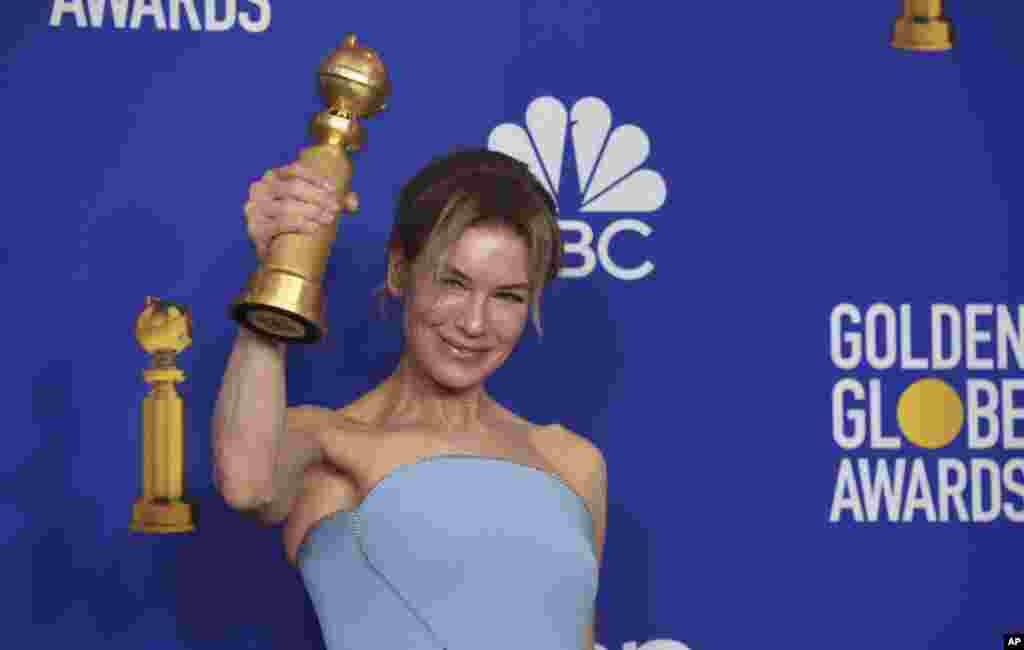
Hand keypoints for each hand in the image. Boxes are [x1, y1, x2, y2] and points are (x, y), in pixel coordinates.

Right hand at [243, 160, 359, 260]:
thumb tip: (353, 203)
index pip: (295, 170)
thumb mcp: (313, 206)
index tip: (334, 191)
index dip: (316, 179)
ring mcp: (255, 209)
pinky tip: (313, 228)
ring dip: (311, 211)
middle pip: (292, 188)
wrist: (275, 252)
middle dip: (318, 197)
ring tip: (327, 219)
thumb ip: (334, 201)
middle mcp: (260, 189)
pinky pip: (278, 225)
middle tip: (335, 208)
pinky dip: (298, 225)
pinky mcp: (255, 229)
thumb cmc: (295, 222)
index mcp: (273, 177)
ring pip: (286, 206)